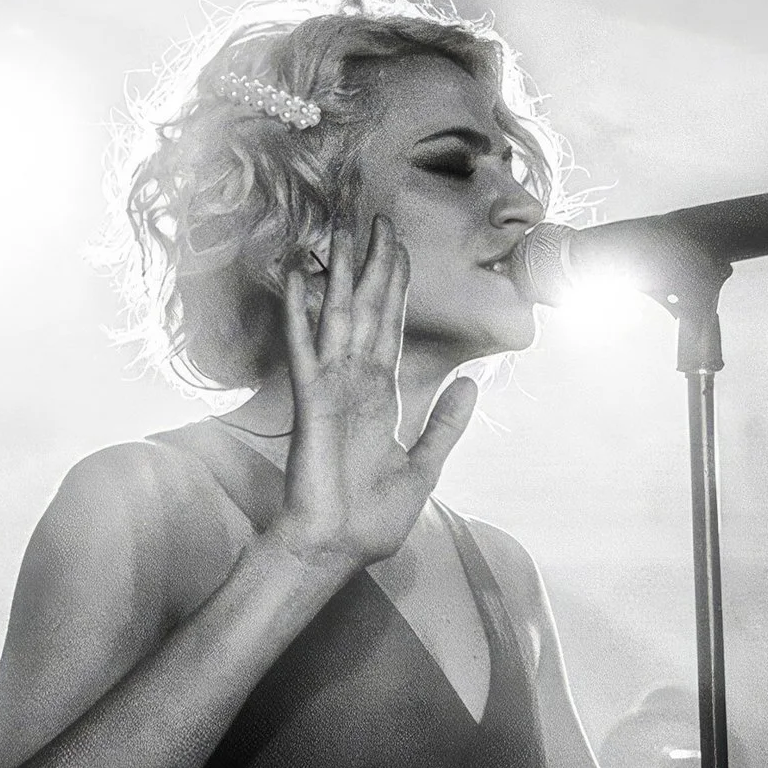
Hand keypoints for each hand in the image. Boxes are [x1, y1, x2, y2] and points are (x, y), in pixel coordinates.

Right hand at [275, 215, 477, 572]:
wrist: (337, 548)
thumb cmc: (372, 518)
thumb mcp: (424, 467)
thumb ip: (446, 425)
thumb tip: (472, 385)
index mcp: (382, 397)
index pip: (391, 328)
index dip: (397, 288)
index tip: (400, 249)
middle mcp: (356, 385)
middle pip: (367, 312)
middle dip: (374, 266)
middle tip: (378, 220)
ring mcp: (331, 390)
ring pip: (337, 320)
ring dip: (339, 276)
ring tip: (341, 233)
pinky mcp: (312, 404)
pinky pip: (305, 351)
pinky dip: (299, 315)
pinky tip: (295, 280)